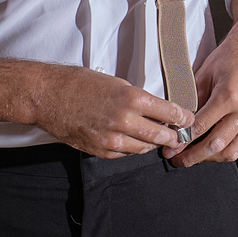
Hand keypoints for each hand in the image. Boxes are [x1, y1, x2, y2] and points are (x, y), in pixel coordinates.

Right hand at [33, 64, 194, 158]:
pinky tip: (135, 141)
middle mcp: (125, 121)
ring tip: (157, 138)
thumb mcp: (117, 83)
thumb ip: (139, 99)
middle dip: (173, 135)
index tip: (188, 120)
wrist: (49, 96)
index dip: (183, 118)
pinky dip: (134, 148)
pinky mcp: (101, 150)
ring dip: (153, 144)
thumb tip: (158, 110)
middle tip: (178, 134)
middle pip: (162, 135)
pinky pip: (126, 154)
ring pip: (145, 148)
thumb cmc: (80, 84)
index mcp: (132, 98)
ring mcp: (112, 139)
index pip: (170, 113)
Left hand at [171, 24, 237, 166]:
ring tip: (194, 157)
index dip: (183, 141)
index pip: (201, 127)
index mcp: (230, 96)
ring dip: (209, 158)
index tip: (171, 148)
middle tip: (179, 160)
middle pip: (216, 144)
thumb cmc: (231, 56)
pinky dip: (224, 151)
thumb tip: (175, 121)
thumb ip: (190, 100)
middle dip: (194, 156)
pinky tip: (211, 149)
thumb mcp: (204, 74)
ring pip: (231, 151)